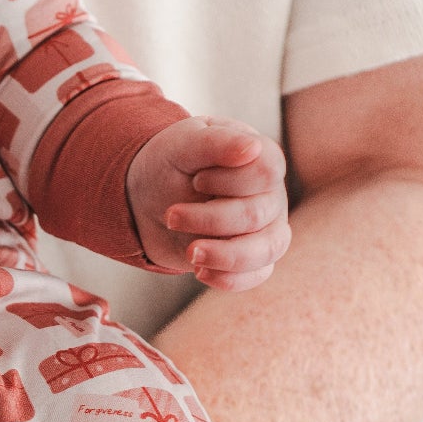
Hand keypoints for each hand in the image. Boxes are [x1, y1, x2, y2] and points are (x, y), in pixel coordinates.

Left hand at [126, 116, 289, 289]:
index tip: (196, 180)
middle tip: (171, 215)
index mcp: (262, 158)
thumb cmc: (172, 162)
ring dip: (224, 255)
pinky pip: (257, 275)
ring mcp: (267, 229)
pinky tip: (199, 271)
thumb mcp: (184, 143)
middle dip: (208, 219)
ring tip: (190, 253)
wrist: (151, 195)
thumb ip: (217, 142)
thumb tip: (252, 148)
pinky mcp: (252, 258)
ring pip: (266, 250)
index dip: (229, 181)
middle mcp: (271, 195)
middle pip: (256, 215)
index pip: (267, 172)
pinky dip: (230, 279)